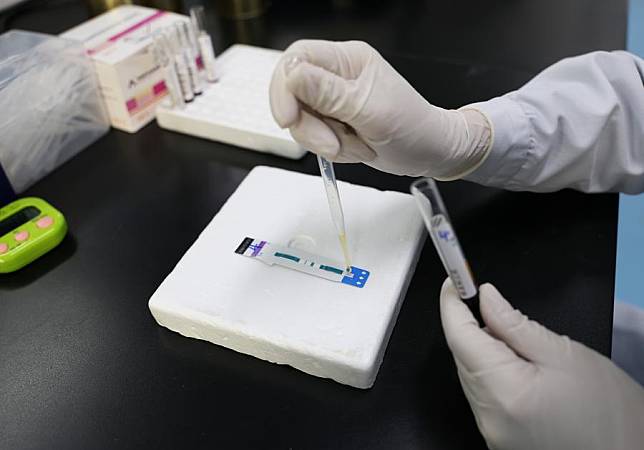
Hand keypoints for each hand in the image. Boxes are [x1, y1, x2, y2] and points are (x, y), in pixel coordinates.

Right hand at [269, 40, 491, 178]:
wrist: (430, 152)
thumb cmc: (413, 129)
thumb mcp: (371, 112)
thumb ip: (329, 94)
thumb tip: (292, 75)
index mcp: (348, 59)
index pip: (297, 58)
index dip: (284, 88)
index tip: (289, 119)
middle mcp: (336, 75)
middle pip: (292, 93)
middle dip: (308, 126)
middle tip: (332, 144)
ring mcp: (333, 101)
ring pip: (300, 119)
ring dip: (323, 141)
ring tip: (356, 145)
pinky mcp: (332, 122)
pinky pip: (312, 136)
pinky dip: (330, 149)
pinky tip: (355, 148)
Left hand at [440, 278, 643, 449]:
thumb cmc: (610, 415)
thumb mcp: (564, 354)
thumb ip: (515, 323)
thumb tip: (487, 298)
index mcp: (505, 391)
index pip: (458, 336)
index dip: (451, 304)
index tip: (454, 282)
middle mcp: (491, 417)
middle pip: (461, 356)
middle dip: (471, 326)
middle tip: (490, 305)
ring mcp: (492, 431)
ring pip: (470, 375)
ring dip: (483, 352)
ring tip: (521, 347)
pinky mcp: (498, 439)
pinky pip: (482, 396)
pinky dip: (491, 375)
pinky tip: (519, 370)